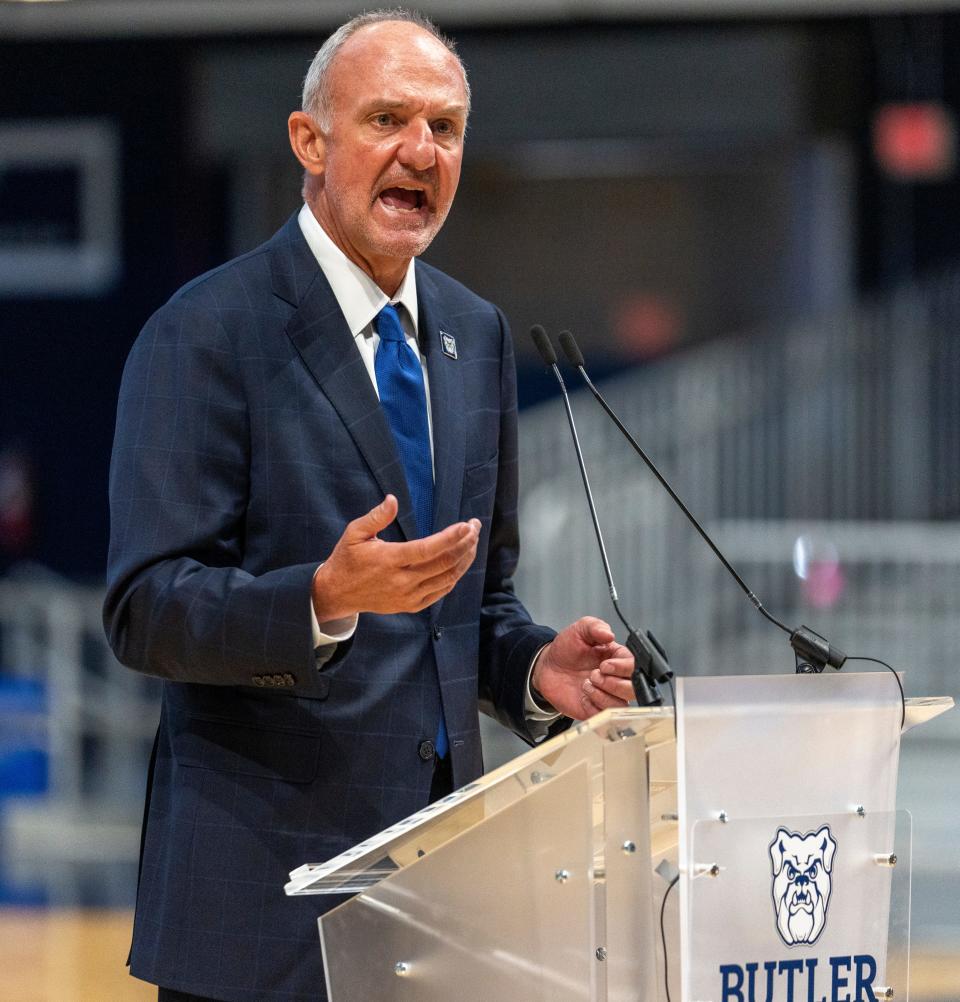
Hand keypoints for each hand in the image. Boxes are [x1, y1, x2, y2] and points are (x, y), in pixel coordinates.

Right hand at [312, 495, 480, 619]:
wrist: (337, 594)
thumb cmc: (347, 559)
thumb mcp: (354, 533)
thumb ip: (376, 516)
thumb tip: (393, 499)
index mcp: (389, 560)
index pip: (428, 549)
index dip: (451, 537)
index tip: (467, 525)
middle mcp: (402, 581)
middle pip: (444, 563)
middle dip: (465, 543)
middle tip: (475, 527)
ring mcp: (408, 596)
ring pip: (447, 578)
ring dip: (465, 559)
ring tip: (472, 542)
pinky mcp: (411, 605)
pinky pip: (441, 591)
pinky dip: (455, 576)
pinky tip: (461, 561)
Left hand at [532, 617, 634, 719]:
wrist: (547, 667)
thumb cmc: (566, 649)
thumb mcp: (579, 630)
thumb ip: (595, 627)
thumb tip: (610, 634)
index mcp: (618, 658)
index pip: (635, 666)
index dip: (622, 668)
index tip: (604, 665)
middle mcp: (617, 678)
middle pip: (633, 689)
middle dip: (613, 683)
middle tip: (593, 675)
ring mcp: (607, 696)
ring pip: (620, 705)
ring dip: (602, 696)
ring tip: (585, 684)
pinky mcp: (595, 710)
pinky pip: (603, 716)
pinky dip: (593, 707)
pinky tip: (583, 697)